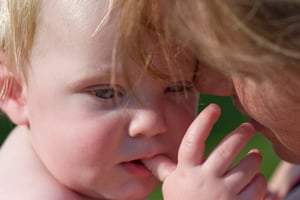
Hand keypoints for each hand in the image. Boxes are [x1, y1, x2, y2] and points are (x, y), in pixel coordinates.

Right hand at [143, 104, 266, 199]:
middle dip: (241, 134)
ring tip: (253, 155)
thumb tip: (146, 154)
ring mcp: (224, 194)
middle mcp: (206, 181)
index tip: (214, 108)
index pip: (193, 141)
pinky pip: (258, 186)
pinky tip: (255, 178)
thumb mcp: (171, 185)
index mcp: (187, 172)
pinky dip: (259, 180)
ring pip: (248, 167)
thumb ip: (162, 167)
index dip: (203, 122)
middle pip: (227, 149)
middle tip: (248, 127)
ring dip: (253, 158)